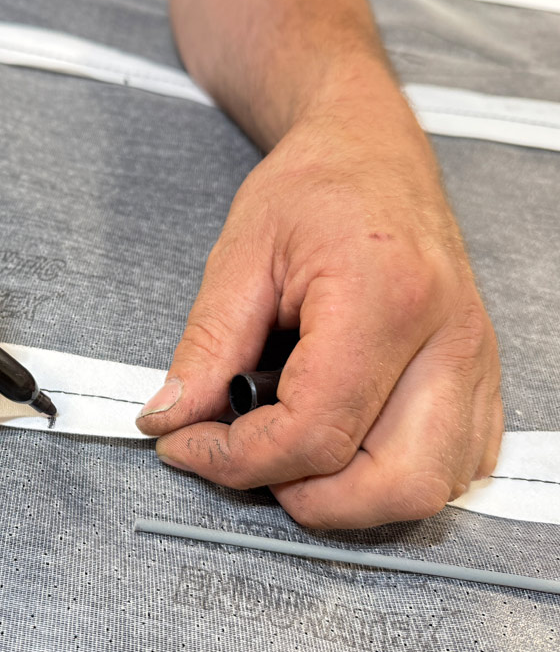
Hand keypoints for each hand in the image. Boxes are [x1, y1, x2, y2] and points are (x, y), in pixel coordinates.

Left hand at [136, 105, 503, 527]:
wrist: (373, 154)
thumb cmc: (314, 187)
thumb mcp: (239, 255)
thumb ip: (203, 347)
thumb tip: (169, 419)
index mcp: (383, 298)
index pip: (314, 431)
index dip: (235, 458)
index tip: (184, 444)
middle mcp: (448, 340)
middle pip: (390, 484)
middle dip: (301, 497)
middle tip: (240, 459)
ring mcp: (475, 362)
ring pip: (427, 488)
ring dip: (347, 495)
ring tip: (286, 445)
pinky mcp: (480, 376)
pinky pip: (451, 465)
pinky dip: (387, 476)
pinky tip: (339, 440)